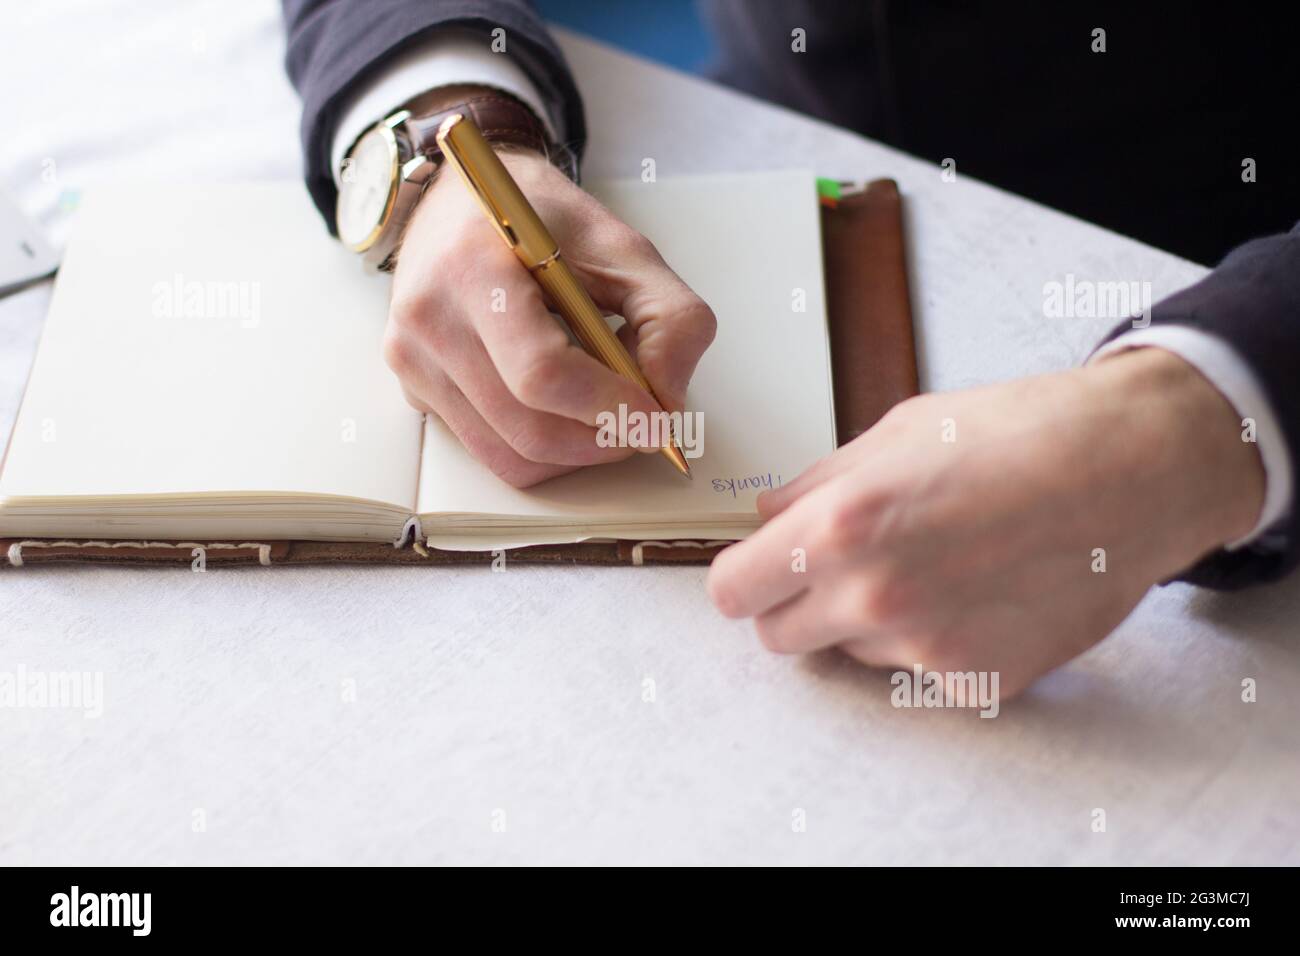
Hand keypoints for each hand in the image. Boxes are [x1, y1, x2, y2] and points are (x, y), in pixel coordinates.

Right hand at [383, 148, 715, 486]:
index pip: (541, 372)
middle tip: (642, 424)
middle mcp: (430, 319)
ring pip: (510, 456)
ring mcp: (412, 360)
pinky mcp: (413, 389)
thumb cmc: (541, 220)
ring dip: (575, 452)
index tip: (656, 418)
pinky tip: (560, 404)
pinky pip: (489, 451)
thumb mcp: (623, 246)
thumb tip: (669, 401)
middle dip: (600, 441)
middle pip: (528, 428)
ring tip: (604, 410)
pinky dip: (541, 447)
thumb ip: (670, 318)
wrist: (459, 201)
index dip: (609, 407)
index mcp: (475, 266)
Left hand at [707, 348, 1264, 696]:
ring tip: (933, 563)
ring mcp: (928, 649)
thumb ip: (816, 485)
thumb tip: (768, 519)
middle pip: (779, 638)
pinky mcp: (979, 682)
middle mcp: (876, 599)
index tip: (757, 571)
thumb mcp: (898, 431)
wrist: (1133, 470)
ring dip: (867, 620)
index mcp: (841, 528)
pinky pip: (918, 671)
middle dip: (793, 604)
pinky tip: (976, 591)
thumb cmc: (1020, 434)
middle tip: (838, 567)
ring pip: (851, 652)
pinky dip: (931, 640)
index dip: (742, 578)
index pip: (732, 593)